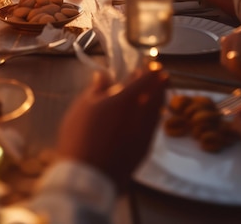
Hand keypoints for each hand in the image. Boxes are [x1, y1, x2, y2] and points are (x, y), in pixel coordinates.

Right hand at [56, 64, 166, 188]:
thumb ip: (97, 89)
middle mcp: (140, 115)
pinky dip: (155, 116)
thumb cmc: (80, 135)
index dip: (150, 71)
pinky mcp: (144, 150)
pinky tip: (150, 116)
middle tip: (160, 75)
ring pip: (158, 111)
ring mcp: (145, 134)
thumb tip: (105, 75)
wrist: (88, 176)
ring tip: (157, 93)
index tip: (153, 64)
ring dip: (159, 99)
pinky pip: (154, 127)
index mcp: (125, 100)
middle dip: (159, 83)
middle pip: (157, 95)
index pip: (144, 80)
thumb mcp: (83, 106)